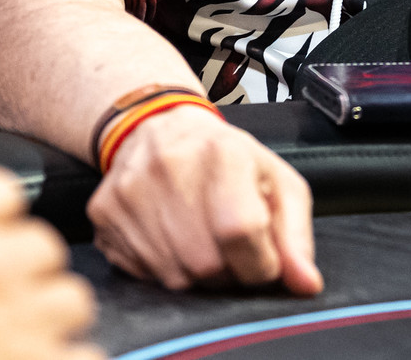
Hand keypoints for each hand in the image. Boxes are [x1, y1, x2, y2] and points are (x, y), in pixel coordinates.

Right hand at [89, 104, 320, 293]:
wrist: (162, 127)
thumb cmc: (227, 159)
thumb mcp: (277, 183)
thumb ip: (295, 236)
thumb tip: (305, 283)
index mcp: (223, 151)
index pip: (242, 231)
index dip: (261, 262)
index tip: (264, 259)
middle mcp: (171, 165)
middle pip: (207, 263)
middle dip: (229, 272)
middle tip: (231, 247)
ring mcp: (131, 189)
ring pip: (174, 276)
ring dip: (198, 274)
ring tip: (202, 239)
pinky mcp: (104, 211)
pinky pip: (142, 272)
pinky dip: (164, 268)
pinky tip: (172, 237)